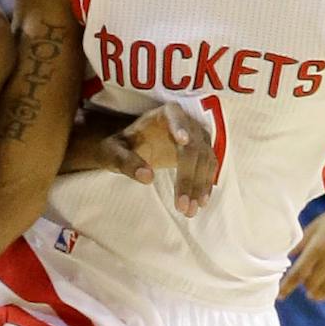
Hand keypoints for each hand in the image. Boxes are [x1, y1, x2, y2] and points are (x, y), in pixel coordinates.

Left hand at [95, 105, 216, 216]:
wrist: (135, 146)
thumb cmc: (123, 146)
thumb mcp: (116, 152)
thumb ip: (126, 162)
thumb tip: (147, 177)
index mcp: (165, 114)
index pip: (175, 117)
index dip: (179, 127)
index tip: (182, 140)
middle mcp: (187, 121)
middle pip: (193, 148)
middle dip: (188, 178)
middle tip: (182, 205)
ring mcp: (198, 137)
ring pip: (204, 161)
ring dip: (199, 187)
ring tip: (189, 211)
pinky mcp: (202, 152)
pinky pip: (208, 168)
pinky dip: (205, 186)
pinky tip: (200, 203)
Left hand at [279, 189, 324, 301]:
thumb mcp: (318, 224)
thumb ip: (302, 242)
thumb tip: (287, 257)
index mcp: (318, 245)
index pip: (298, 272)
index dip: (287, 287)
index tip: (280, 296)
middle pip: (312, 284)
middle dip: (306, 288)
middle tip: (306, 287)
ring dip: (320, 295)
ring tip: (316, 294)